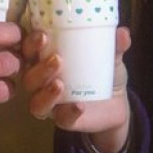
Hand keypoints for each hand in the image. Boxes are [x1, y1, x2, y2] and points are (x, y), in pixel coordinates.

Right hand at [19, 24, 130, 152]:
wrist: (116, 102)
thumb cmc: (102, 70)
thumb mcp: (110, 56)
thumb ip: (115, 46)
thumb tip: (123, 32)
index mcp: (46, 60)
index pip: (29, 51)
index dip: (30, 44)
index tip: (43, 35)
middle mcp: (43, 82)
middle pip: (28, 77)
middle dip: (39, 69)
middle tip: (57, 59)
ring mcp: (51, 103)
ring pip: (36, 102)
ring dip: (45, 93)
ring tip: (60, 84)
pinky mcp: (64, 120)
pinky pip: (60, 119)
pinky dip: (68, 112)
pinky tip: (79, 105)